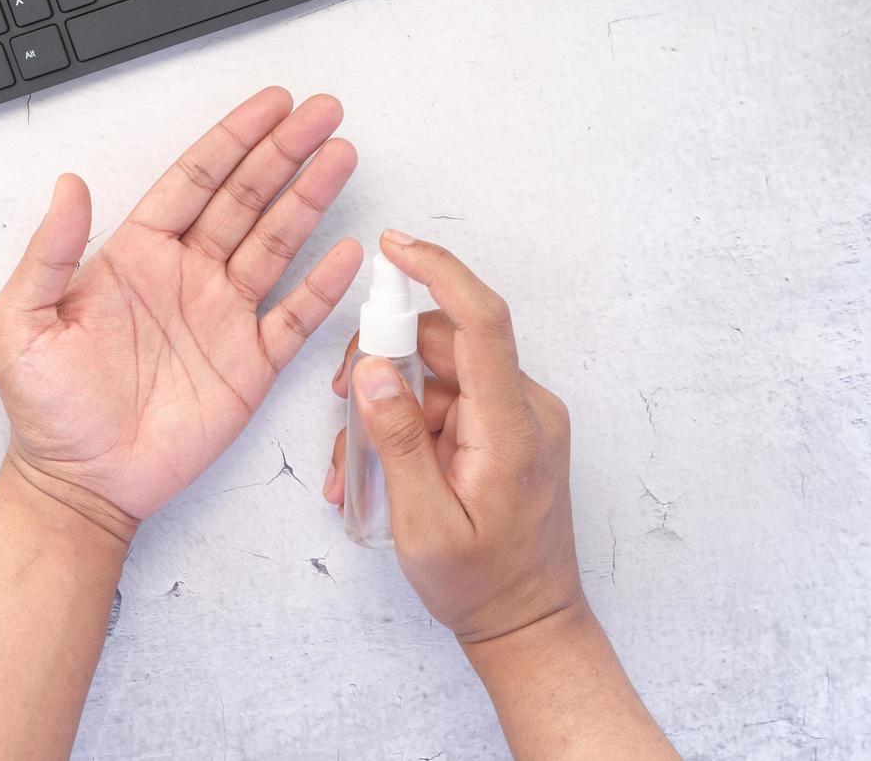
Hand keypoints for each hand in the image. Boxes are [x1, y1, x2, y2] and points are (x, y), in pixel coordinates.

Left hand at [0, 87, 361, 537]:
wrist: (80, 484)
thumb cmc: (46, 408)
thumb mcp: (20, 325)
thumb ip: (49, 254)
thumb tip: (71, 184)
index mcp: (137, 257)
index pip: (195, 181)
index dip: (234, 139)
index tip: (272, 104)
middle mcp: (187, 276)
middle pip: (247, 198)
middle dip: (285, 152)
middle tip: (323, 112)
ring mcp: (223, 318)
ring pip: (277, 243)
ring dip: (310, 199)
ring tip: (342, 156)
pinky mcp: (249, 367)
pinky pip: (294, 318)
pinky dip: (322, 286)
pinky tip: (347, 250)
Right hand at [323, 231, 581, 644]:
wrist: (529, 624)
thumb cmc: (480, 585)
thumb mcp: (423, 522)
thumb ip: (396, 441)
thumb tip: (370, 371)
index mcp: (511, 429)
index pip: (482, 322)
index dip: (439, 272)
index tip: (393, 247)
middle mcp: (525, 409)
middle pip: (445, 343)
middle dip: (384, 360)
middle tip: (341, 403)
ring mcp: (518, 417)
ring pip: (437, 372)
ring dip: (389, 401)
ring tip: (354, 461)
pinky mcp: (506, 429)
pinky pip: (448, 400)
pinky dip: (409, 421)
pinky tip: (381, 465)